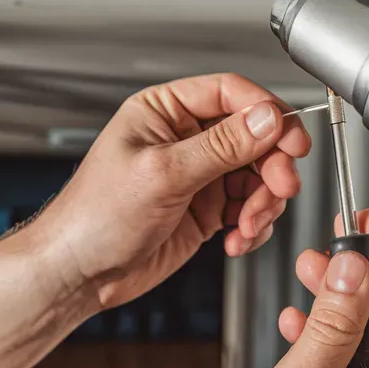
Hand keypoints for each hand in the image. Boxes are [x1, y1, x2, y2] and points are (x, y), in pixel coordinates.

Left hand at [33, 73, 311, 309]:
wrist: (78, 274)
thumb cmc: (94, 217)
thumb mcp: (163, 174)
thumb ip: (221, 146)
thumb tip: (266, 119)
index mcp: (164, 111)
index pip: (230, 93)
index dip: (266, 112)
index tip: (290, 137)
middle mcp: (184, 138)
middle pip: (253, 136)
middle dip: (272, 164)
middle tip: (281, 187)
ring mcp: (197, 175)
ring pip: (257, 175)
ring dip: (264, 202)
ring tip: (248, 224)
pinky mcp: (205, 210)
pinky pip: (248, 208)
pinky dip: (253, 225)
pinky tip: (237, 239)